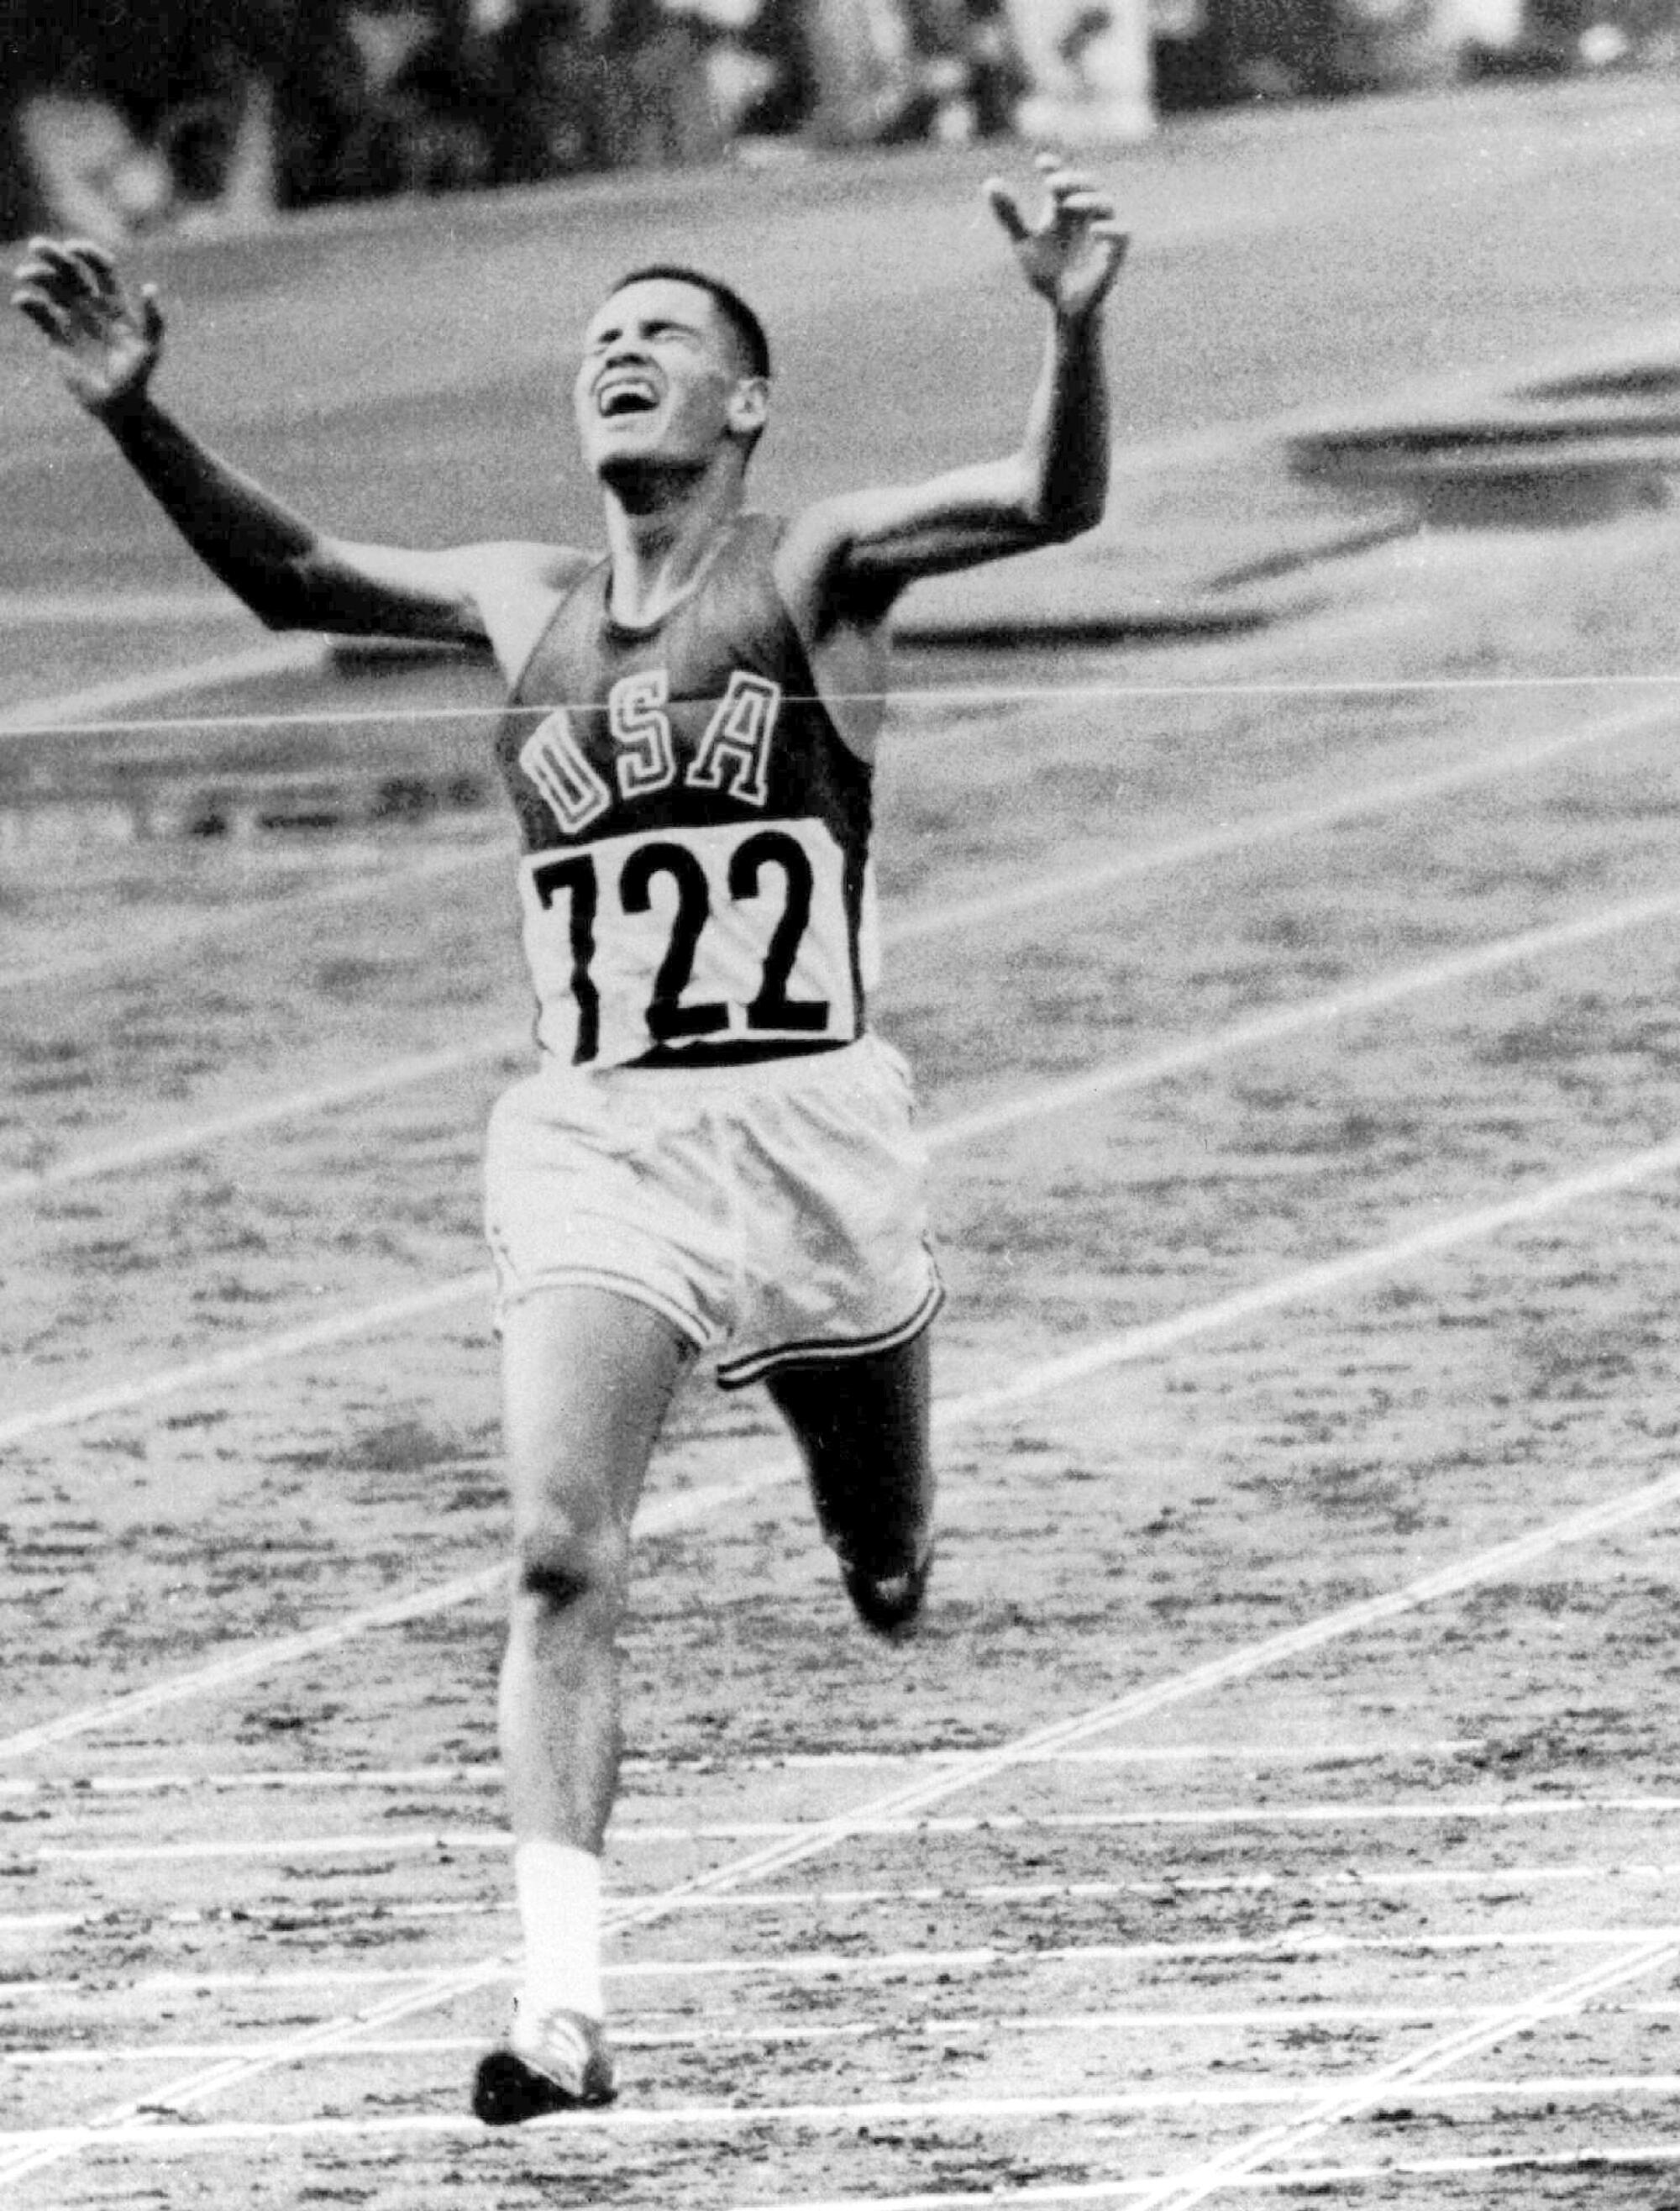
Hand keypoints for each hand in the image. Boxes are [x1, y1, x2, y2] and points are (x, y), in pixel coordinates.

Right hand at [10, 237, 163, 415]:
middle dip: (53, 254)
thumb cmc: (138, 378)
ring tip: (24, 274)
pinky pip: (39, 313)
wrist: (118, 405)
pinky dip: (29, 303)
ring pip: (51, 287)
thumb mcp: (149, 349)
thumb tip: (150, 286)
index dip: (87, 253)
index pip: (100, 269)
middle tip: (36, 245)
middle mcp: (92, 307)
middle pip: (70, 271)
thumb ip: (153, 319)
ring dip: (36, 275)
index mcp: (114, 304)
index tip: (73, 249)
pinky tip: (22, 300)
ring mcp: (73, 319)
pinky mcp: (57, 336)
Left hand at [985, 152, 1127, 321]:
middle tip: (1052, 183)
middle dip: (1072, 180)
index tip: (1041, 163)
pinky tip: (1096, 230)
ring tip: (1069, 203)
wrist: (1064, 308)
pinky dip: (1112, 229)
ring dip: (1089, 199)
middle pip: (1087, 184)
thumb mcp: (1023, 243)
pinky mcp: (1116, 253)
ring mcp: (1103, 231)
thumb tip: (988, 183)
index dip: (1055, 167)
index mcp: (1064, 208)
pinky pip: (1123, 233)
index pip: (1062, 178)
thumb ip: (1010, 216)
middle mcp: (1086, 214)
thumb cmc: (1046, 272)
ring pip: (1106, 203)